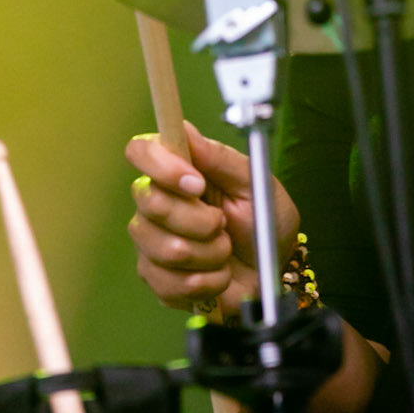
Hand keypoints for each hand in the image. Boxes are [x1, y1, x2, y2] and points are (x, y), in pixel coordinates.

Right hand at [125, 122, 301, 313]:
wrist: (272, 268)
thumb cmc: (263, 220)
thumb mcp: (254, 183)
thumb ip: (219, 158)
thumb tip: (184, 129)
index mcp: (177, 170)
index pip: (141, 151)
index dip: (162, 166)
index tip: (196, 183)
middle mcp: (156, 202)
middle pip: (150, 203)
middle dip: (198, 220)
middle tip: (223, 223)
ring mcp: (151, 242)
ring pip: (164, 248)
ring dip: (209, 253)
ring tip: (225, 249)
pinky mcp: (157, 279)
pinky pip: (171, 283)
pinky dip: (207, 281)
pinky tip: (218, 273)